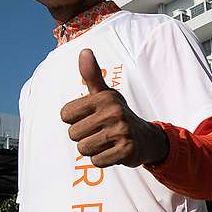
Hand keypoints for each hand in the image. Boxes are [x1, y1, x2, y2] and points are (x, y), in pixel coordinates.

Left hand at [61, 49, 168, 167]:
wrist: (146, 138)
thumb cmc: (118, 114)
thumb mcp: (105, 94)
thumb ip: (91, 75)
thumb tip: (84, 50)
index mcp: (104, 97)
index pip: (65, 115)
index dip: (74, 120)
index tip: (90, 118)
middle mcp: (113, 112)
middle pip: (73, 134)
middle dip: (83, 137)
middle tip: (100, 132)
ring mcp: (121, 131)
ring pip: (83, 149)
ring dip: (92, 149)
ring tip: (106, 142)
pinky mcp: (126, 150)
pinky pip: (97, 161)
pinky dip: (103, 160)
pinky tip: (113, 151)